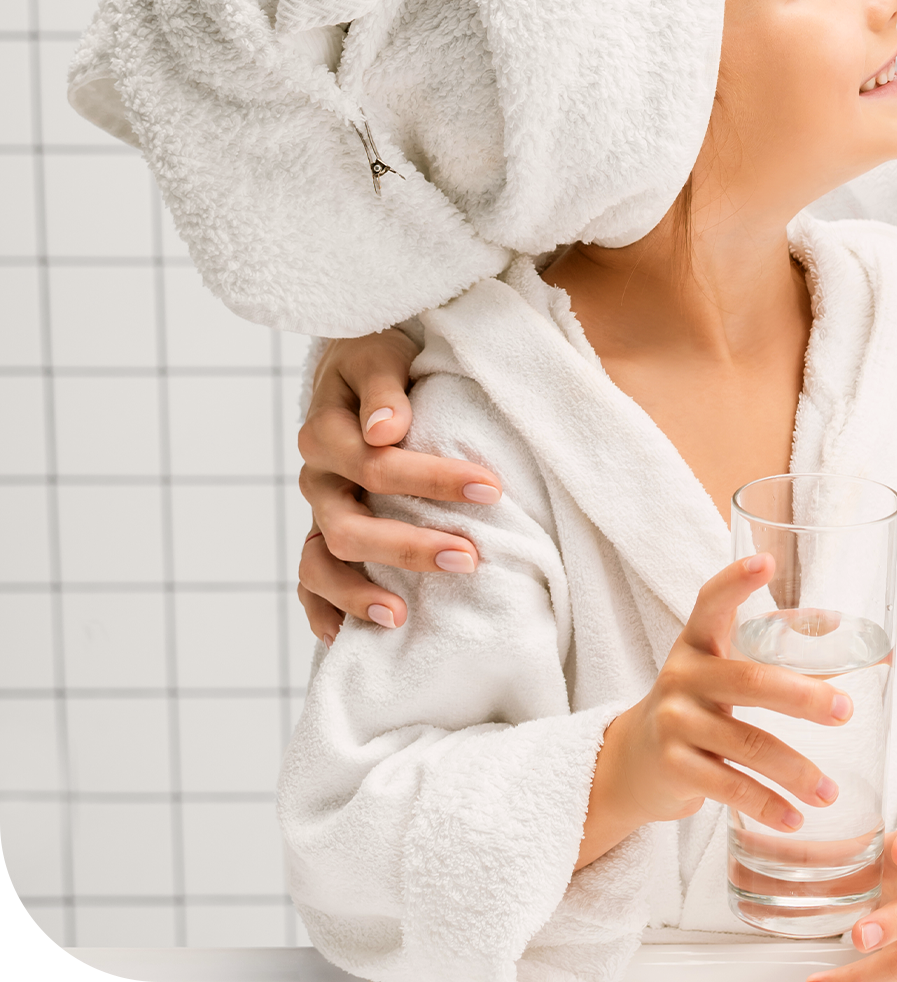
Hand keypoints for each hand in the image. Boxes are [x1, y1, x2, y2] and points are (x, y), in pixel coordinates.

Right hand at [296, 330, 503, 639]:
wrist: (353, 365)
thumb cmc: (377, 355)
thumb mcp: (381, 354)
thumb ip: (383, 389)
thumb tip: (386, 429)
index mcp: (326, 432)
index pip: (377, 465)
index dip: (433, 479)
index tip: (491, 488)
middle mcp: (317, 478)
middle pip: (349, 527)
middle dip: (408, 547)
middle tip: (469, 557)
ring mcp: (317, 511)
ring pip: (321, 565)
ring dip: (361, 593)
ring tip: (403, 615)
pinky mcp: (322, 532)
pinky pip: (309, 582)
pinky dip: (323, 611)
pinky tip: (348, 637)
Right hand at [576, 555, 853, 869]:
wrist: (631, 762)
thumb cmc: (694, 707)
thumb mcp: (715, 672)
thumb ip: (765, 657)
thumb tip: (852, 644)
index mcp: (697, 643)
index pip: (711, 602)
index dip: (736, 580)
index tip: (766, 562)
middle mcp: (682, 677)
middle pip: (749, 681)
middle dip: (803, 697)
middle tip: (845, 711)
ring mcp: (674, 724)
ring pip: (747, 744)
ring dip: (795, 770)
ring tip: (830, 790)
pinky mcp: (674, 768)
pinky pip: (728, 787)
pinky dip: (766, 805)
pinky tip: (794, 816)